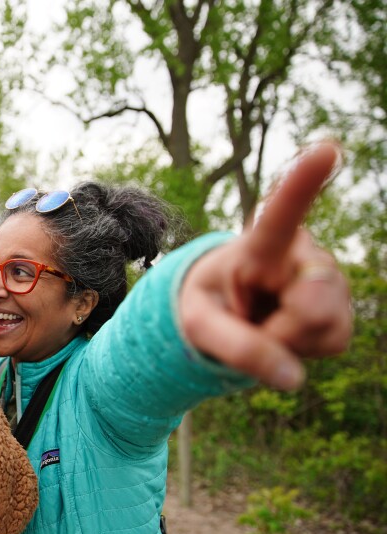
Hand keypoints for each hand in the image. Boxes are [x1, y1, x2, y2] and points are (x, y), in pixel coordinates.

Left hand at [179, 140, 351, 389]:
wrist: (225, 310)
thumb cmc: (205, 304)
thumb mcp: (198, 326)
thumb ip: (236, 348)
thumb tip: (293, 378)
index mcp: (259, 244)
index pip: (280, 215)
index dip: (302, 183)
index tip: (326, 148)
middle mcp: (305, 251)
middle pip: (312, 306)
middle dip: (278, 332)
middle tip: (249, 320)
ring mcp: (330, 277)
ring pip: (326, 328)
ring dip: (289, 341)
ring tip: (265, 321)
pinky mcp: (343, 305)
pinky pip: (333, 343)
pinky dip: (303, 350)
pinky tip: (285, 330)